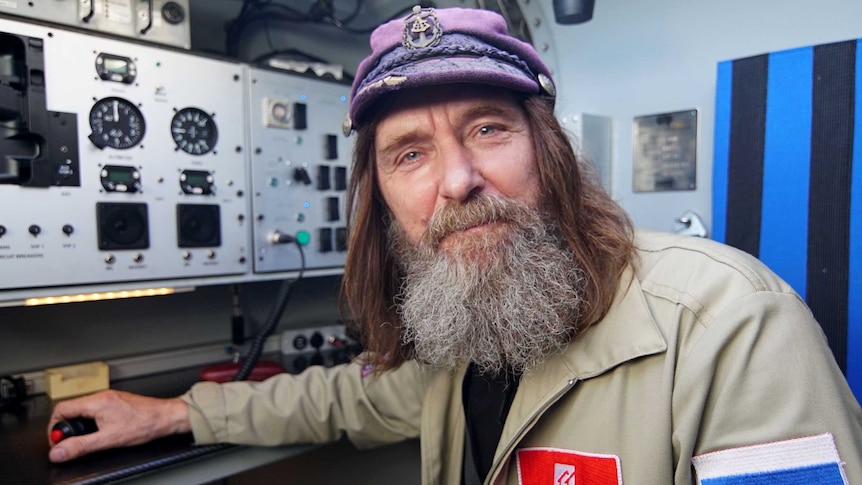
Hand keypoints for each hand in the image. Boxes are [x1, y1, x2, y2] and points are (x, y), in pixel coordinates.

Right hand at [47, 389, 190, 462]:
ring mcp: (110, 398)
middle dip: (66, 427)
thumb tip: (59, 452)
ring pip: (83, 409)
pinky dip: (90, 422)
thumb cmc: (145, 424)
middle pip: (71, 409)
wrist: (166, 417)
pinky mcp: (117, 402)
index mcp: (97, 402)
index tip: (56, 441)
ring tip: (82, 439)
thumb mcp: (108, 439)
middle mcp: (102, 396)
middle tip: (68, 443)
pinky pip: (95, 410)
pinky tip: (98, 432)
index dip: (54, 427)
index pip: (61, 409)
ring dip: (78, 425)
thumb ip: (81, 446)